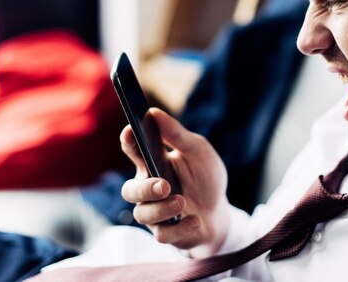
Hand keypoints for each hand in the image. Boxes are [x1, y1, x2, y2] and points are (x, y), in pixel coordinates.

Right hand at [120, 108, 230, 257]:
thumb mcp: (198, 150)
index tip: (130, 132)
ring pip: (143, 214)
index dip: (128, 141)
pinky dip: (180, 228)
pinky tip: (195, 220)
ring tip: (182, 201)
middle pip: (130, 190)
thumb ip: (176, 134)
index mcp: (153, 163)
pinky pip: (162, 234)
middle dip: (144, 188)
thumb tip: (154, 113)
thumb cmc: (205, 176)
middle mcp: (148, 188)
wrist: (219, 211)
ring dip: (162, 209)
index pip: (133, 150)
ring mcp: (155, 212)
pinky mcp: (166, 232)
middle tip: (163, 185)